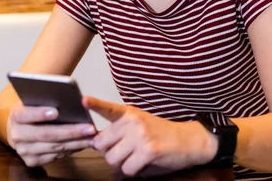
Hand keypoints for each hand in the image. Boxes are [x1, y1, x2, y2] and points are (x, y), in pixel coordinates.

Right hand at [7, 101, 95, 166]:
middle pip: (45, 134)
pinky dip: (71, 149)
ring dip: (76, 142)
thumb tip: (66, 94)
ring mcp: (23, 151)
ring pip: (53, 147)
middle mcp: (16, 135)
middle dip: (70, 131)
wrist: (20, 127)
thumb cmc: (32, 108)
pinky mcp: (31, 161)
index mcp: (16, 115)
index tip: (57, 111)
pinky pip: (55, 156)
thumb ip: (46, 96)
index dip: (40, 113)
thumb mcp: (35, 98)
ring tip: (92, 136)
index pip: (26, 114)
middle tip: (89, 127)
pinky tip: (84, 143)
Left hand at [83, 96, 217, 176]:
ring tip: (135, 157)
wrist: (188, 140)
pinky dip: (134, 171)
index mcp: (129, 113)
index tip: (83, 99)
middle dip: (109, 153)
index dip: (94, 104)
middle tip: (124, 152)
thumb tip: (96, 143)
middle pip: (102, 144)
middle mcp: (133, 121)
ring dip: (122, 164)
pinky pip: (127, 169)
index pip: (108, 108)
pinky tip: (144, 163)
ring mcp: (140, 135)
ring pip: (113, 159)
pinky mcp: (148, 150)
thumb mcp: (139, 125)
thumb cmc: (160, 134)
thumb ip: (119, 130)